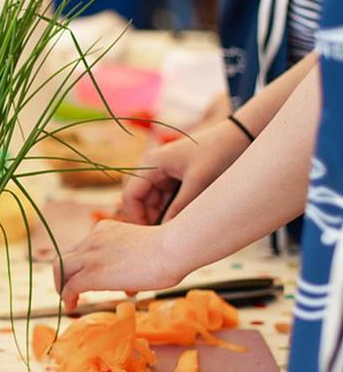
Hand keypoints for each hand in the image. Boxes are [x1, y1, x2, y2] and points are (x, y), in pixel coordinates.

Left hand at [52, 219, 184, 309]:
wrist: (173, 247)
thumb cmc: (171, 250)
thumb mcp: (143, 251)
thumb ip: (131, 264)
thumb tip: (128, 288)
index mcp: (104, 229)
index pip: (82, 247)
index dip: (82, 264)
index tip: (89, 278)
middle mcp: (93, 238)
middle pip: (65, 256)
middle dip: (65, 274)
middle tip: (72, 289)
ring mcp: (91, 254)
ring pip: (60, 268)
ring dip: (61, 285)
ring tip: (68, 299)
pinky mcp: (93, 273)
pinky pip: (70, 286)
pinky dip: (67, 297)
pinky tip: (72, 306)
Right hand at [122, 119, 251, 225]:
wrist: (242, 135)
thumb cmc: (220, 153)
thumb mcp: (199, 184)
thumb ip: (180, 209)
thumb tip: (166, 235)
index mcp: (151, 164)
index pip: (130, 196)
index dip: (136, 218)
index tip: (152, 236)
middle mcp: (151, 166)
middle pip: (139, 200)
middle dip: (149, 218)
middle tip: (165, 236)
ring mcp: (162, 171)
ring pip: (151, 201)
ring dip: (161, 215)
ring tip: (177, 228)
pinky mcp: (173, 176)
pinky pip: (164, 197)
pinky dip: (170, 209)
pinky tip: (183, 218)